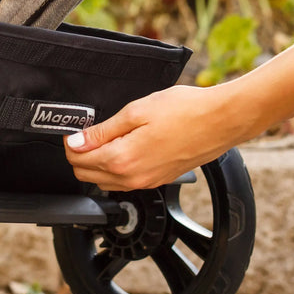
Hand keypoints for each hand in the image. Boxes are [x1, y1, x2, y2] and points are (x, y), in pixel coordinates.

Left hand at [64, 83, 256, 190]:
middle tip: (87, 131)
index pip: (79, 160)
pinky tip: (124, 146)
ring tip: (106, 136)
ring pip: (105, 181)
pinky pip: (125, 181)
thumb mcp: (136, 111)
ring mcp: (147, 182)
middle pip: (88, 175)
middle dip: (80, 155)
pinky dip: (116, 167)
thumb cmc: (185, 111)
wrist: (221, 120)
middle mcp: (133, 178)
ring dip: (97, 162)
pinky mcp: (159, 180)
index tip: (75, 129)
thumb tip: (78, 142)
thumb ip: (103, 130)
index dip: (72, 143)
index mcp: (123, 160)